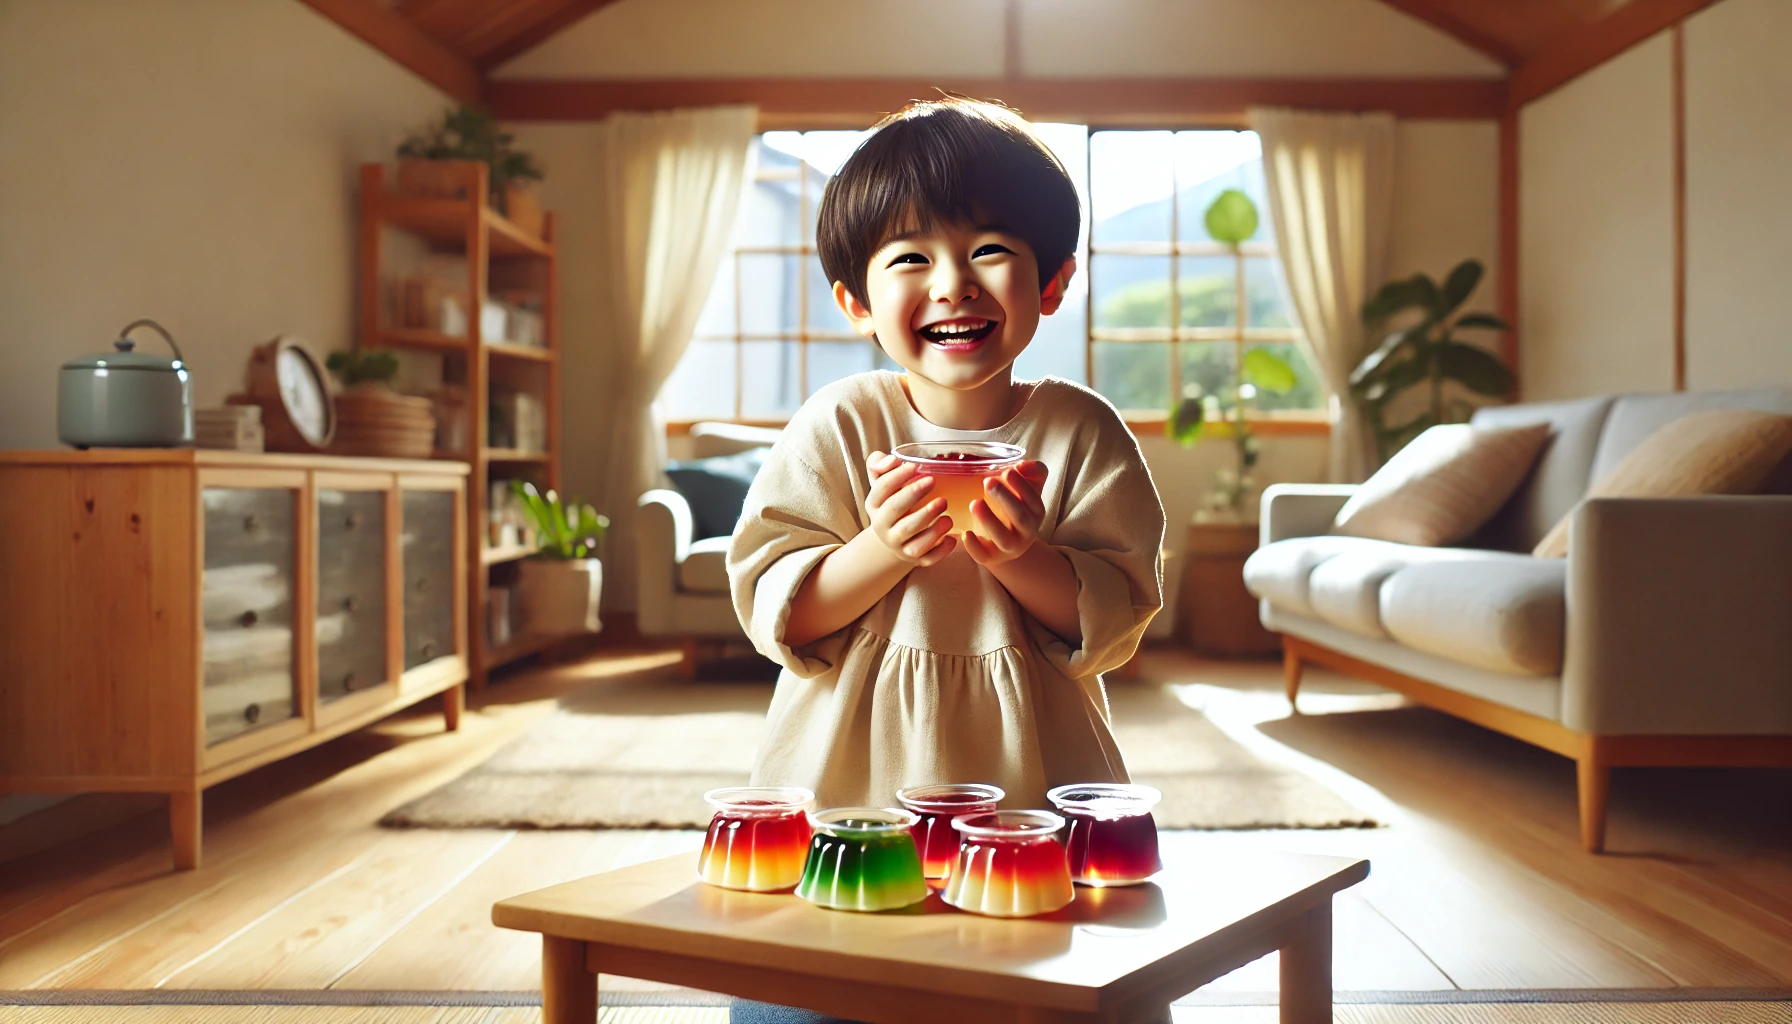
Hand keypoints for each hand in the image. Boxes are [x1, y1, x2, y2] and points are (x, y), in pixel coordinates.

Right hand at [864, 451, 956, 565]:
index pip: (881, 489)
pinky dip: (941, 550)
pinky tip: (952, 537)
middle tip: (932, 481)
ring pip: (913, 540)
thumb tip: (892, 460)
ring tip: (945, 509)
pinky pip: (928, 559)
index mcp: (873, 505)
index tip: (914, 466)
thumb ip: (879, 464)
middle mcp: (882, 527)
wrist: (894, 535)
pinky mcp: (914, 559)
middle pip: (895, 511)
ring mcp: (898, 545)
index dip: (897, 476)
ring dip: (932, 526)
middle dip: (913, 495)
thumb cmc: (893, 500)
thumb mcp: (881, 481)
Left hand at [962, 461, 1047, 567]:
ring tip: (974, 502)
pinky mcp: (991, 557)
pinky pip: (984, 556)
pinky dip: (974, 547)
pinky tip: (965, 533)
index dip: (1021, 486)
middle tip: (988, 481)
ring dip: (989, 520)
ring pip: (1003, 538)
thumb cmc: (1016, 505)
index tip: (1007, 471)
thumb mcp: (1029, 487)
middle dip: (1005, 499)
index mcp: (1036, 513)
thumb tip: (1022, 465)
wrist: (1006, 538)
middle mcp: (1026, 532)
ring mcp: (1009, 547)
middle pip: (1020, 518)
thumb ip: (1033, 471)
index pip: (1034, 500)